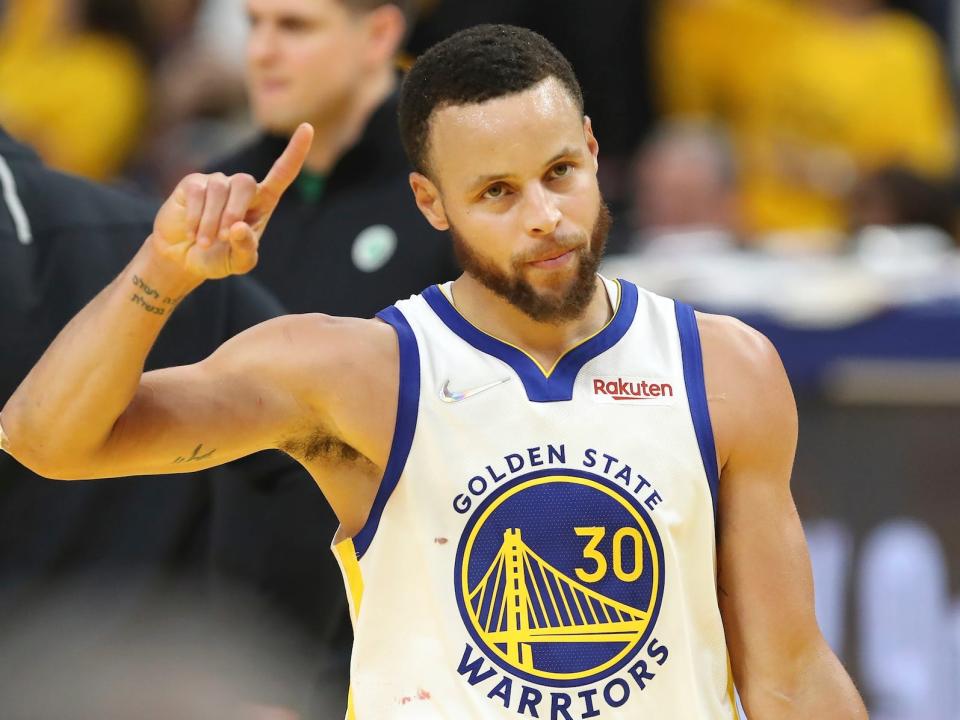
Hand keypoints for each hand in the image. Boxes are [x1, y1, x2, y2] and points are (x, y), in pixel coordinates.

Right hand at [151, 123, 313, 278]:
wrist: (184, 258)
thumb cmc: (219, 257)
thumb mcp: (239, 262)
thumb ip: (245, 248)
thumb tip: (239, 226)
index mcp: (263, 203)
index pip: (282, 174)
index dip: (295, 152)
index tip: (308, 127)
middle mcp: (242, 188)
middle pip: (245, 183)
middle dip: (234, 211)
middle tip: (225, 237)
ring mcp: (217, 183)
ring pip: (218, 190)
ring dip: (211, 221)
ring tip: (203, 243)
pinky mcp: (193, 184)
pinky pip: (197, 193)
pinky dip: (196, 217)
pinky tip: (192, 234)